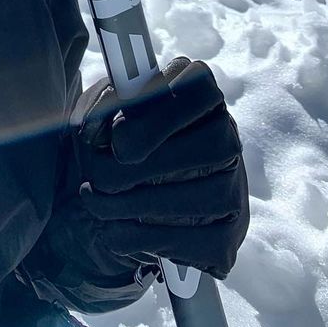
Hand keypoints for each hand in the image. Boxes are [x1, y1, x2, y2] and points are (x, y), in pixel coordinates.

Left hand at [39, 58, 248, 288]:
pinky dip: (146, 239)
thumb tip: (96, 130)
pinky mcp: (227, 234)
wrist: (130, 194)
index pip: (200, 86)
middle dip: (145, 167)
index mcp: (198, 94)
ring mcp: (233, 188)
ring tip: (94, 201)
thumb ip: (102, 106)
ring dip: (136, 205)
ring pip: (204, 197)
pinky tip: (114, 230)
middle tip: (98, 176)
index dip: (160, 112)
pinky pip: (196, 240)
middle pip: (211, 146)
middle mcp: (226, 136)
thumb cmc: (119, 137)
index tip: (117, 138)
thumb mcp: (104, 109)